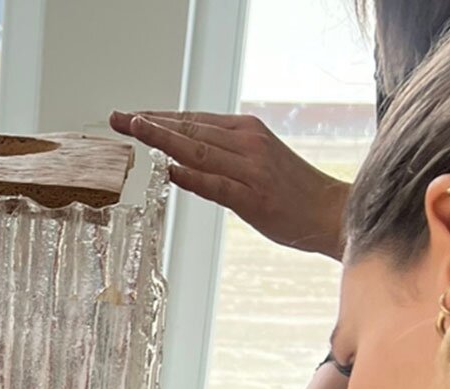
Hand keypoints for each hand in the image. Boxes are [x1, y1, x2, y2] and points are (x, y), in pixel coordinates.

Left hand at [110, 110, 349, 258]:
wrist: (330, 211)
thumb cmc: (291, 190)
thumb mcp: (255, 161)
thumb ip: (220, 156)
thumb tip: (179, 158)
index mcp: (246, 131)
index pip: (193, 120)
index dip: (158, 117)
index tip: (130, 116)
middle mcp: (246, 143)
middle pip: (190, 129)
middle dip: (150, 123)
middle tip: (118, 119)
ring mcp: (250, 169)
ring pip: (198, 149)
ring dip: (163, 139)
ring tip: (135, 131)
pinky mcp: (253, 197)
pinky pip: (216, 184)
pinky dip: (191, 176)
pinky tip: (168, 171)